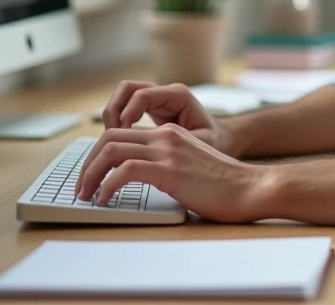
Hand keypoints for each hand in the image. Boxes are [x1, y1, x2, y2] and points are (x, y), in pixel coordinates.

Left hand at [74, 123, 268, 222]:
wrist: (252, 187)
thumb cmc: (227, 186)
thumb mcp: (192, 167)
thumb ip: (170, 165)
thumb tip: (144, 181)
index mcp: (171, 134)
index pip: (122, 134)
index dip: (99, 155)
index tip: (92, 177)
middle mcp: (166, 136)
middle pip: (109, 137)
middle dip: (87, 163)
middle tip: (82, 188)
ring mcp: (168, 151)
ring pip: (111, 150)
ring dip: (91, 173)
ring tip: (87, 195)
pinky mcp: (169, 169)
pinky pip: (124, 170)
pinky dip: (108, 185)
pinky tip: (105, 200)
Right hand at [101, 81, 234, 155]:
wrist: (221, 138)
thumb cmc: (214, 141)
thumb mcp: (200, 142)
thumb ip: (176, 141)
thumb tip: (149, 145)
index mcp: (178, 96)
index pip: (142, 95)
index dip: (127, 113)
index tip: (122, 134)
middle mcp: (165, 93)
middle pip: (127, 88)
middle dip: (114, 110)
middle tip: (111, 136)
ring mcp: (156, 98)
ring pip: (122, 95)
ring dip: (112, 115)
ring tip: (111, 139)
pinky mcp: (150, 108)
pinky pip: (125, 106)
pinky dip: (116, 120)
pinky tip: (118, 141)